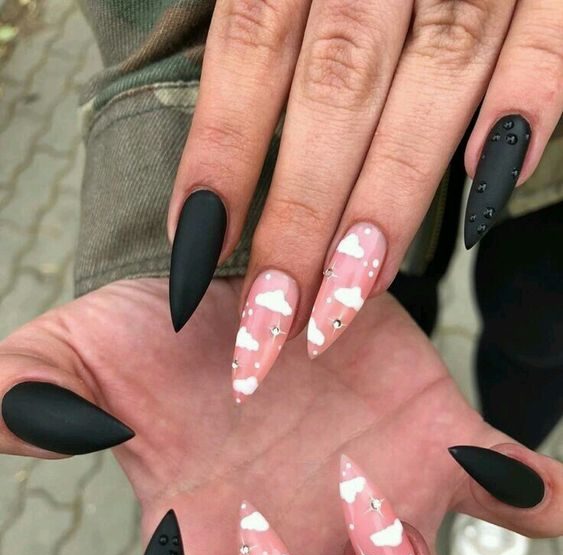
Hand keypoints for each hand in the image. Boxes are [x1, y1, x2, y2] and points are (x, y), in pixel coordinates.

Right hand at [1, 277, 560, 554]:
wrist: (241, 276)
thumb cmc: (163, 335)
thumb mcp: (80, 360)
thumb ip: (22, 396)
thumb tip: (2, 415)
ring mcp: (382, 518)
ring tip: (373, 518)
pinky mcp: (441, 448)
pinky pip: (526, 501)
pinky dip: (547, 503)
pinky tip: (538, 491)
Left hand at [167, 0, 562, 397]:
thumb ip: (267, 16)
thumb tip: (224, 136)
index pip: (251, 49)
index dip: (219, 155)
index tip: (192, 255)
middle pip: (333, 91)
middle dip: (299, 218)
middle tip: (270, 325)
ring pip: (428, 84)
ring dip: (388, 201)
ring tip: (348, 300)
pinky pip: (549, 42)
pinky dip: (522, 110)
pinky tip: (482, 198)